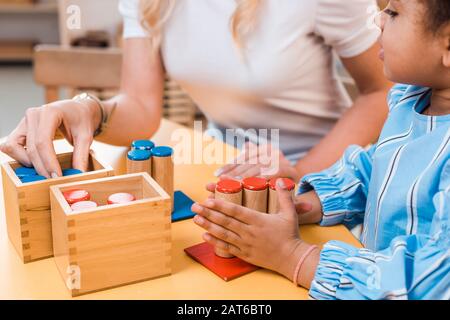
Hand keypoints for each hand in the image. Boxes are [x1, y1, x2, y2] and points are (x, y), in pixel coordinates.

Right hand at [0, 99, 100, 177]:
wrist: (77, 110)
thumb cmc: (81, 120)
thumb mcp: (86, 136)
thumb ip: (82, 155)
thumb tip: (78, 174)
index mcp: (50, 112)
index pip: (43, 141)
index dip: (48, 162)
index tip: (56, 177)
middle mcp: (33, 115)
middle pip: (32, 147)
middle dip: (42, 167)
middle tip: (53, 180)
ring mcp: (24, 121)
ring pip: (15, 147)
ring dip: (27, 162)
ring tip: (45, 170)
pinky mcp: (20, 128)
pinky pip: (11, 145)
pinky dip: (19, 156)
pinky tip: (35, 163)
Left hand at [192, 179, 314, 279]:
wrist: (292, 258)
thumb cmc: (290, 235)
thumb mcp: (290, 213)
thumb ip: (284, 196)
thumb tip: (281, 181)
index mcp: (258, 220)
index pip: (235, 210)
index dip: (220, 205)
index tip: (208, 199)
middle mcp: (249, 232)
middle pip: (225, 221)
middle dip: (208, 213)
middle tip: (195, 206)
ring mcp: (246, 244)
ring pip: (223, 234)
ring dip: (208, 225)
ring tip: (196, 218)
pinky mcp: (245, 254)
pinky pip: (227, 248)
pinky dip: (215, 242)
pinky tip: (204, 236)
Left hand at [214, 142, 298, 180]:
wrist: (300, 187)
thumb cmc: (277, 180)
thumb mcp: (266, 167)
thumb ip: (255, 156)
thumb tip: (245, 144)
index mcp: (266, 148)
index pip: (244, 157)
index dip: (230, 165)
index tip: (216, 174)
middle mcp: (274, 151)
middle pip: (249, 162)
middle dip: (233, 171)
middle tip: (219, 180)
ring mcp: (283, 159)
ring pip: (259, 167)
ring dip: (243, 175)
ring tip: (229, 183)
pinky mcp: (291, 170)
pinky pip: (273, 172)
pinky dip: (261, 177)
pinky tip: (249, 184)